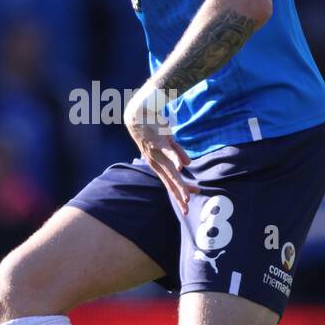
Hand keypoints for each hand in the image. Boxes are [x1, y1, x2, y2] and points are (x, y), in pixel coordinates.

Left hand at [123, 87, 201, 214]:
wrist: (138, 115)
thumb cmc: (154, 129)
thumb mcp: (168, 143)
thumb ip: (177, 153)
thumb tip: (187, 165)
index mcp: (158, 164)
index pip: (170, 182)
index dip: (178, 194)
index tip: (186, 206)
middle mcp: (156, 162)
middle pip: (170, 181)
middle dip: (178, 196)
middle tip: (186, 209)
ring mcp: (157, 153)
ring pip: (170, 171)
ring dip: (178, 184)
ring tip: (186, 197)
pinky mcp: (159, 141)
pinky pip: (168, 151)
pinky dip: (175, 158)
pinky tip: (182, 166)